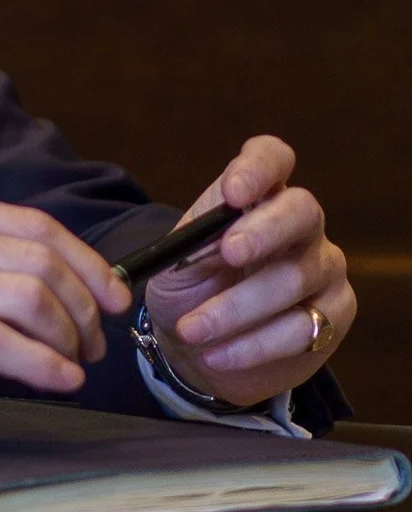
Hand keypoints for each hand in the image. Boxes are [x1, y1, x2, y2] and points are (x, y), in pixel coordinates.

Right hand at [0, 190, 129, 433]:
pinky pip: (2, 343)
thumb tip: (45, 283)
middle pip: (41, 258)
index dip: (86, 262)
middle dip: (85, 304)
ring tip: (73, 365)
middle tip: (94, 344)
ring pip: (30, 296)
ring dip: (69, 337)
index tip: (112, 297)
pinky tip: (58, 382)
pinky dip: (44, 365)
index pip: (34, 225)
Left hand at [144, 135, 354, 409]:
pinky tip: (216, 353)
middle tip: (229, 252)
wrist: (198, 347)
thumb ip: (194, 242)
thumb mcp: (175, 262)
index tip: (232, 191)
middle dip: (264, 230)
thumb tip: (213, 237)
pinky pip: (301, 329)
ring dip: (237, 307)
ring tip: (192, 328)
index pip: (271, 158)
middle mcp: (300, 222)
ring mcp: (324, 267)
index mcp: (258, 194)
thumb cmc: (189, 288)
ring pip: (296, 278)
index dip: (258, 168)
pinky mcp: (335, 315)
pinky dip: (253, 344)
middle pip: (301, 210)